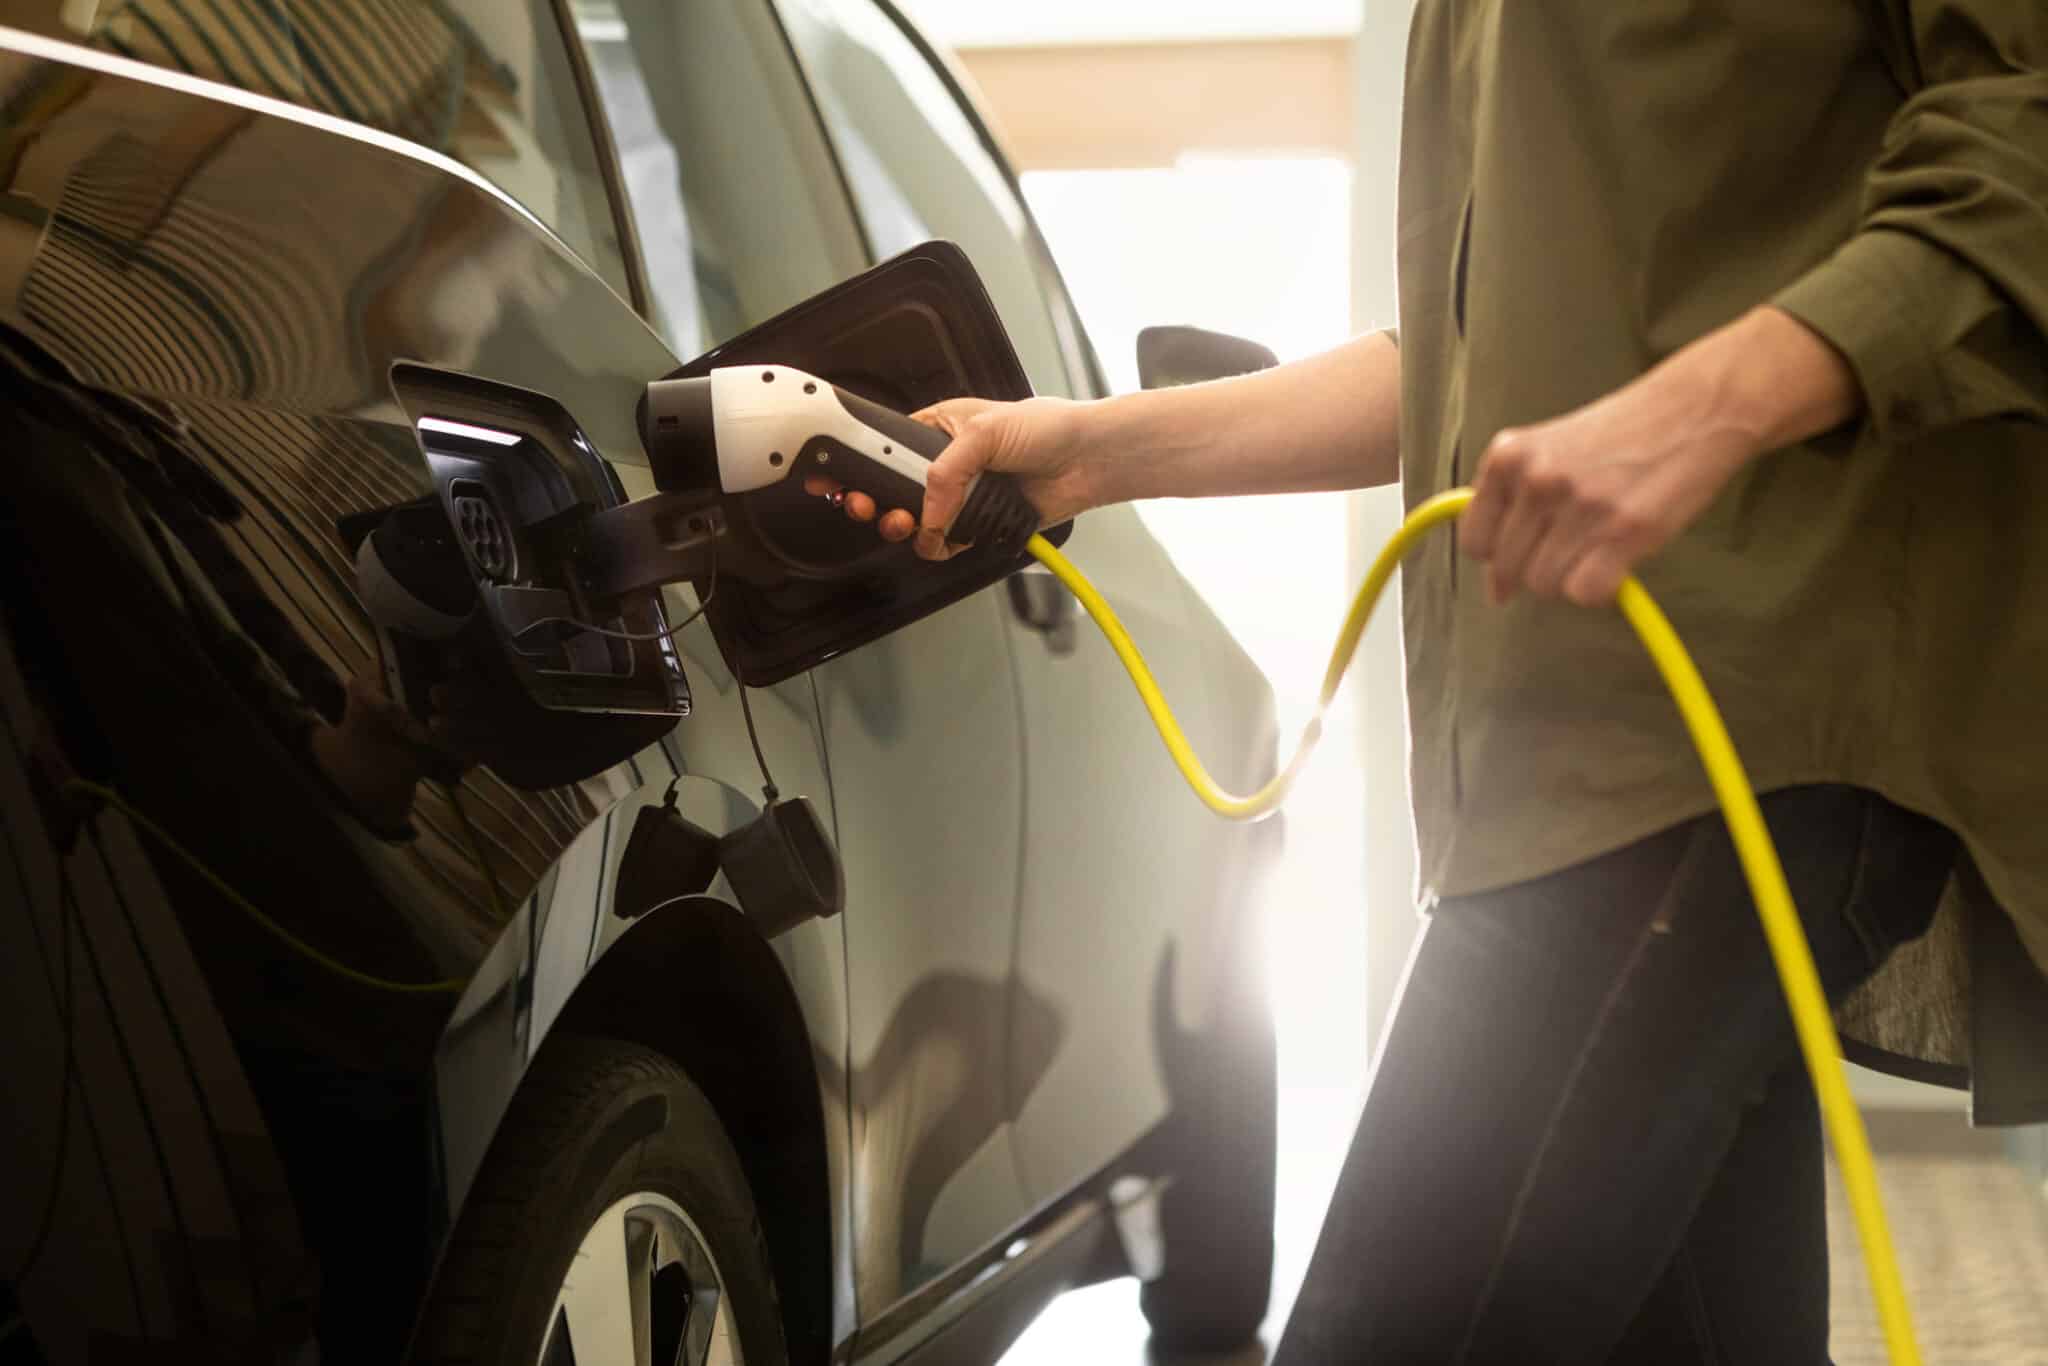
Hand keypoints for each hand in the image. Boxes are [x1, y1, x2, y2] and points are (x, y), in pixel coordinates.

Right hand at [803, 394, 1098, 559]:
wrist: (1086, 462)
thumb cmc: (1046, 428)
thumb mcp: (985, 431)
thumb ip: (946, 470)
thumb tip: (926, 508)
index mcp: (936, 429)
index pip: (883, 445)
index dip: (857, 463)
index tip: (833, 475)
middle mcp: (943, 465)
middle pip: (889, 490)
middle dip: (872, 501)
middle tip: (865, 506)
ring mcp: (959, 497)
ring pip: (912, 522)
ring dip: (904, 528)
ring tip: (907, 525)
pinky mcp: (977, 525)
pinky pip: (943, 544)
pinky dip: (938, 546)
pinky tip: (944, 539)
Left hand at [1458, 307, 1857, 606]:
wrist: (1695, 408)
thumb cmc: (1621, 433)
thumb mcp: (1548, 448)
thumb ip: (1514, 502)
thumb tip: (1494, 586)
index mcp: (1508, 458)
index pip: (1474, 540)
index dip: (1497, 556)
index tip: (1521, 552)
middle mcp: (1536, 481)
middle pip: (1508, 569)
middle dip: (1535, 571)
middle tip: (1573, 547)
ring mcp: (1579, 507)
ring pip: (1545, 585)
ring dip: (1570, 580)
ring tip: (1598, 546)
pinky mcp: (1624, 532)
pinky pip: (1585, 593)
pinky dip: (1600, 589)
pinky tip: (1617, 563)